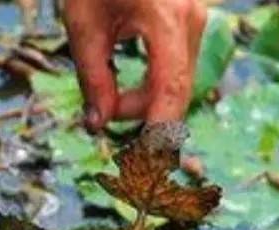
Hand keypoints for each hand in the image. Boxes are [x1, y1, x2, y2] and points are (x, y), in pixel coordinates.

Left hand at [63, 0, 206, 131]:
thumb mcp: (83, 25)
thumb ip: (93, 78)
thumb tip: (99, 124)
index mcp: (166, 18)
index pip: (171, 87)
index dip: (161, 129)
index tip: (146, 162)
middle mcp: (190, 20)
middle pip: (175, 92)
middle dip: (140, 113)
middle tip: (103, 112)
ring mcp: (195, 21)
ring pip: (177, 85)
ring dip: (144, 99)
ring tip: (110, 92)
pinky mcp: (191, 25)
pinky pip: (177, 70)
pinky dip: (153, 85)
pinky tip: (128, 88)